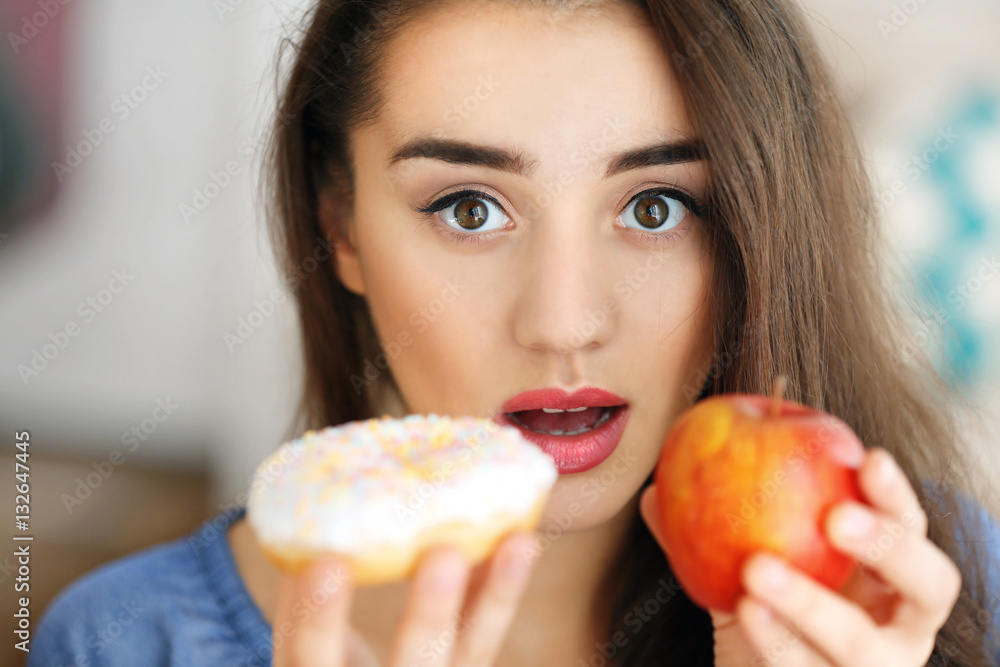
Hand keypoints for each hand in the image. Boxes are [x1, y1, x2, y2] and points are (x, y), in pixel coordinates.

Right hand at [272, 531, 538, 666]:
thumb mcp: (305, 645)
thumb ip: (301, 594)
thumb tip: (297, 513)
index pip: (307, 658)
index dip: (316, 618)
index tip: (327, 565)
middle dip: (429, 615)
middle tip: (446, 555)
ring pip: (470, 654)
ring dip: (495, 596)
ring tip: (518, 543)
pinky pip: (486, 638)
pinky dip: (501, 591)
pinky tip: (518, 544)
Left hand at [639, 446, 962, 665]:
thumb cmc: (763, 619)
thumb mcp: (740, 568)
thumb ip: (702, 527)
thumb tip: (654, 492)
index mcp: (887, 573)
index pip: (910, 525)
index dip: (895, 493)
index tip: (867, 458)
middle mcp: (898, 622)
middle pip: (930, 582)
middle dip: (889, 545)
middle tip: (834, 518)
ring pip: (864, 644)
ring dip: (812, 604)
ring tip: (758, 571)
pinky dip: (778, 642)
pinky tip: (746, 610)